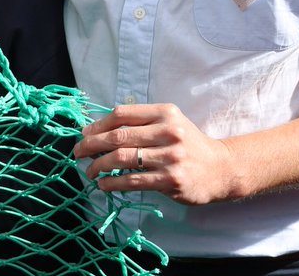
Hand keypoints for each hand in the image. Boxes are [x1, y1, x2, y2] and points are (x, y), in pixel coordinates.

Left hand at [74, 103, 237, 205]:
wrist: (220, 169)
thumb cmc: (187, 144)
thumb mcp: (169, 123)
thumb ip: (140, 122)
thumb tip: (98, 128)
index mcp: (165, 113)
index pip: (122, 115)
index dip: (98, 124)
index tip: (84, 133)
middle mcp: (168, 132)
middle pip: (118, 136)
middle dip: (92, 144)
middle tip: (77, 152)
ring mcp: (170, 157)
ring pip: (122, 159)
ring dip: (99, 165)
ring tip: (89, 170)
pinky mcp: (170, 180)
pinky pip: (133, 181)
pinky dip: (113, 182)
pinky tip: (103, 184)